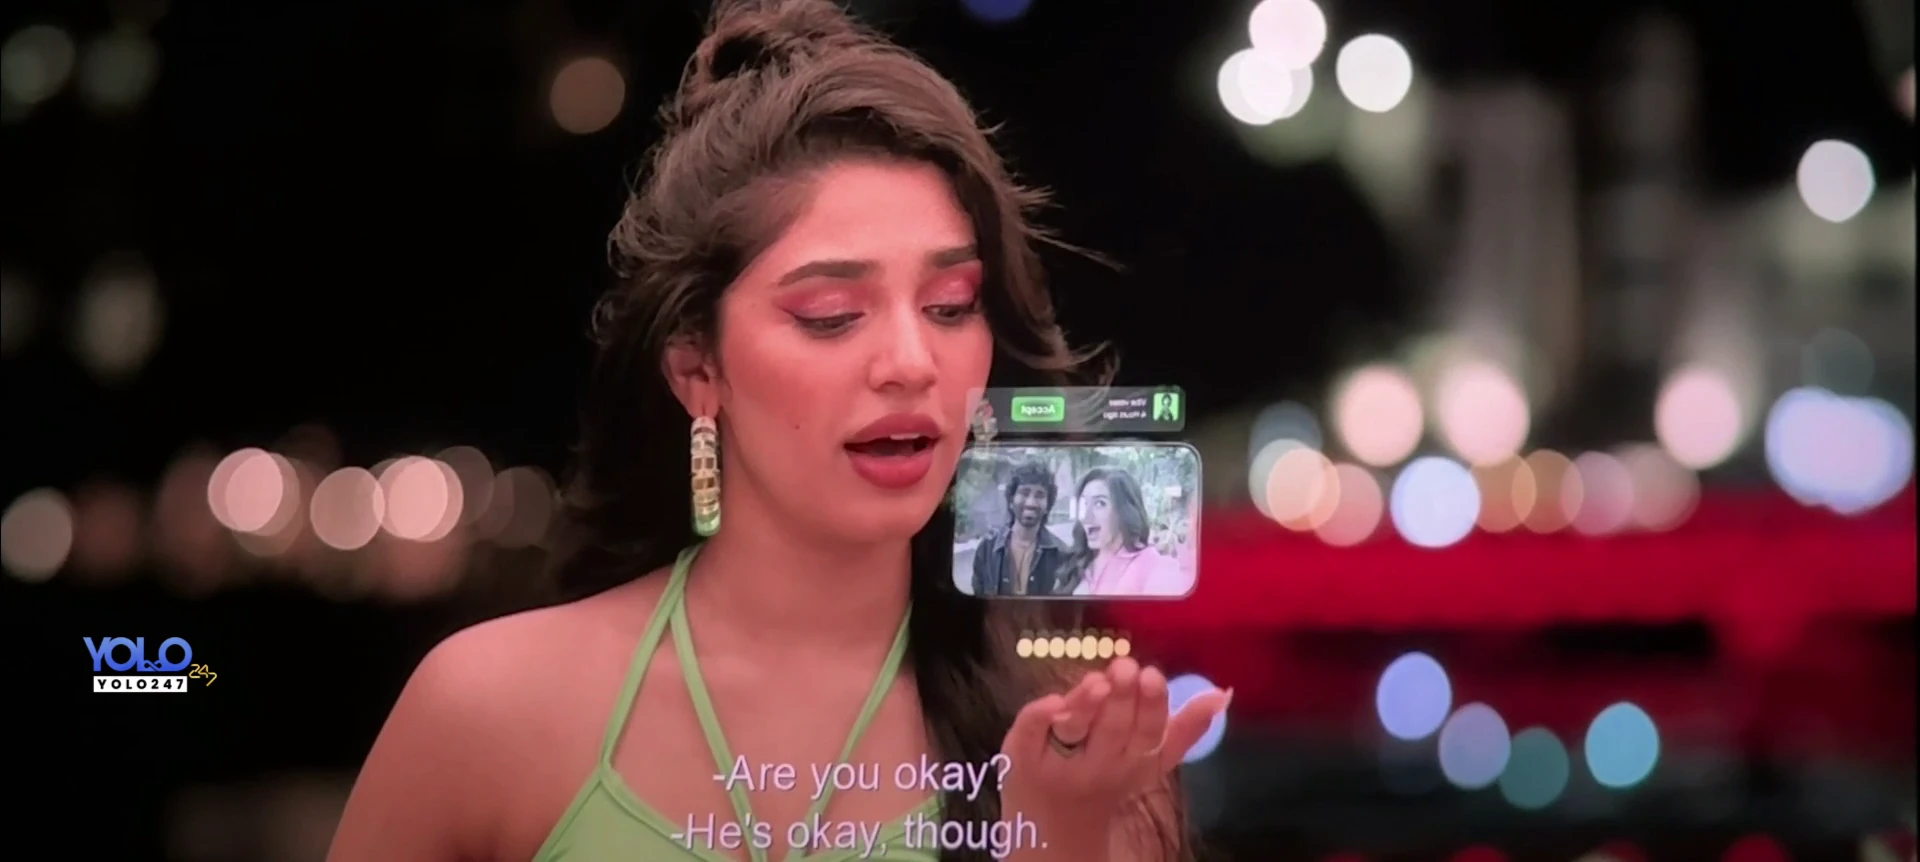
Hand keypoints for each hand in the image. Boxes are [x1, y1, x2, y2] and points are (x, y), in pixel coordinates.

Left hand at [997, 657, 1230, 836]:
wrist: (1053, 832)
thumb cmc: (1107, 781)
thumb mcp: (1149, 763)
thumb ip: (1185, 730)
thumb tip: (1222, 694)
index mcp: (1133, 763)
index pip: (1148, 736)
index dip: (1151, 707)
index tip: (1153, 676)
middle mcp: (1097, 766)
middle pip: (1112, 731)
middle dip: (1120, 699)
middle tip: (1125, 667)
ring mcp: (1057, 763)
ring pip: (1073, 732)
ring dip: (1085, 706)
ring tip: (1097, 681)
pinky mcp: (1021, 757)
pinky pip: (1028, 734)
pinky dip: (1038, 716)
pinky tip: (1052, 699)